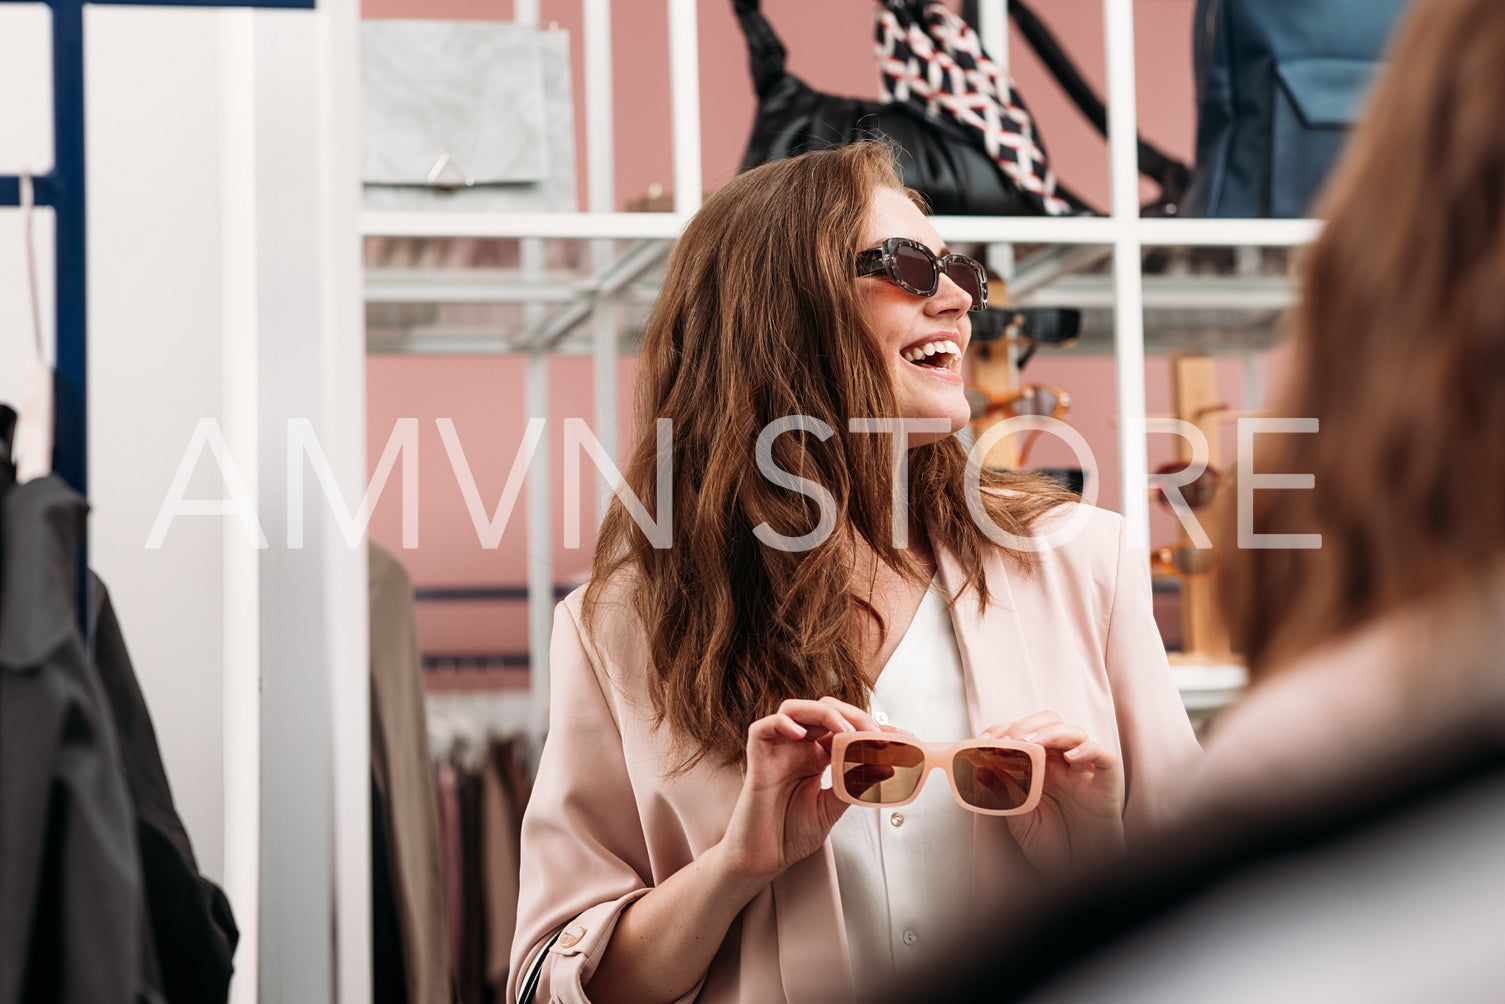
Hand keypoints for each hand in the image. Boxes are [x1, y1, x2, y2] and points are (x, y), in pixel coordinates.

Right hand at [716, 697, 885, 883]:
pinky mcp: (757, 759)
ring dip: (823, 714)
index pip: (845, 728)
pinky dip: (781, 723)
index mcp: (816, 756)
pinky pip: (762, 728)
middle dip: (853, 716)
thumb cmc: (791, 833)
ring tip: (844, 730)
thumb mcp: (833, 807)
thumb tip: (886, 767)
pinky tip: (800, 734)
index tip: (903, 738)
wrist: (763, 859)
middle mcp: (797, 747)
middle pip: (824, 710)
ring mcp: (777, 750)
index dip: (873, 728)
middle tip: (875, 734)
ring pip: (795, 709)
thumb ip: (854, 785)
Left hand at [980, 711, 1124, 874]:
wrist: (1076, 874)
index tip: (984, 740)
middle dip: (1026, 725)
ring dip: (1051, 732)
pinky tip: (1070, 758)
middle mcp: (1061, 766)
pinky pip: (1105, 756)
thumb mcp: (1018, 820)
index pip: (1023, 734)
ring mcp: (1084, 773)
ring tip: (1031, 743)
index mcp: (1039, 769)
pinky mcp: (1106, 786)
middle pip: (1049, 724)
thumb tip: (981, 766)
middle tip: (1009, 739)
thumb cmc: (1050, 849)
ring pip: (1075, 733)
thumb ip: (1003, 793)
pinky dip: (1088, 750)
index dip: (1004, 730)